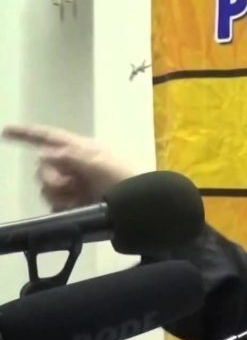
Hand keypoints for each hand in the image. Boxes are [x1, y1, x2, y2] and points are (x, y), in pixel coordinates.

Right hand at [2, 124, 140, 211]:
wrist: (140, 205)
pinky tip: (73, 208)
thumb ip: (70, 156)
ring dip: (59, 194)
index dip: (26, 134)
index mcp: (81, 149)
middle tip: (69, 185)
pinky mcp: (78, 204)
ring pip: (47, 188)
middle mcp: (75, 165)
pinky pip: (56, 205)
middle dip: (51, 178)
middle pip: (43, 167)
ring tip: (78, 198)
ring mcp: (76, 185)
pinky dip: (61, 207)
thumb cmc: (123, 177)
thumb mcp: (98, 162)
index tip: (5, 131)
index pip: (49, 137)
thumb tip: (43, 154)